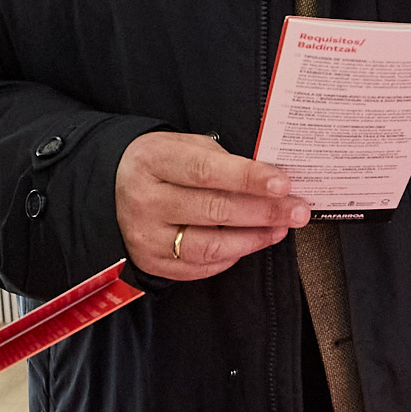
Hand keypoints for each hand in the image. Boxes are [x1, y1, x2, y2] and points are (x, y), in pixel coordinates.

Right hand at [118, 130, 305, 281]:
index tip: (282, 183)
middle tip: (297, 210)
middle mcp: (145, 200)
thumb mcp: (180, 145)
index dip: (248, 179)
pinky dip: (232, 257)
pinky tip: (251, 242)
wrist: (112, 189)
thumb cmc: (158, 164)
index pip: (206, 172)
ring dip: (254, 239)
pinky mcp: (152, 262)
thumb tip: (267, 179)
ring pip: (210, 245)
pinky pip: (201, 266)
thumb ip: (219, 159)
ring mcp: (146, 235)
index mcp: (153, 161)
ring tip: (280, 228)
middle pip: (214, 210)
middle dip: (264, 211)